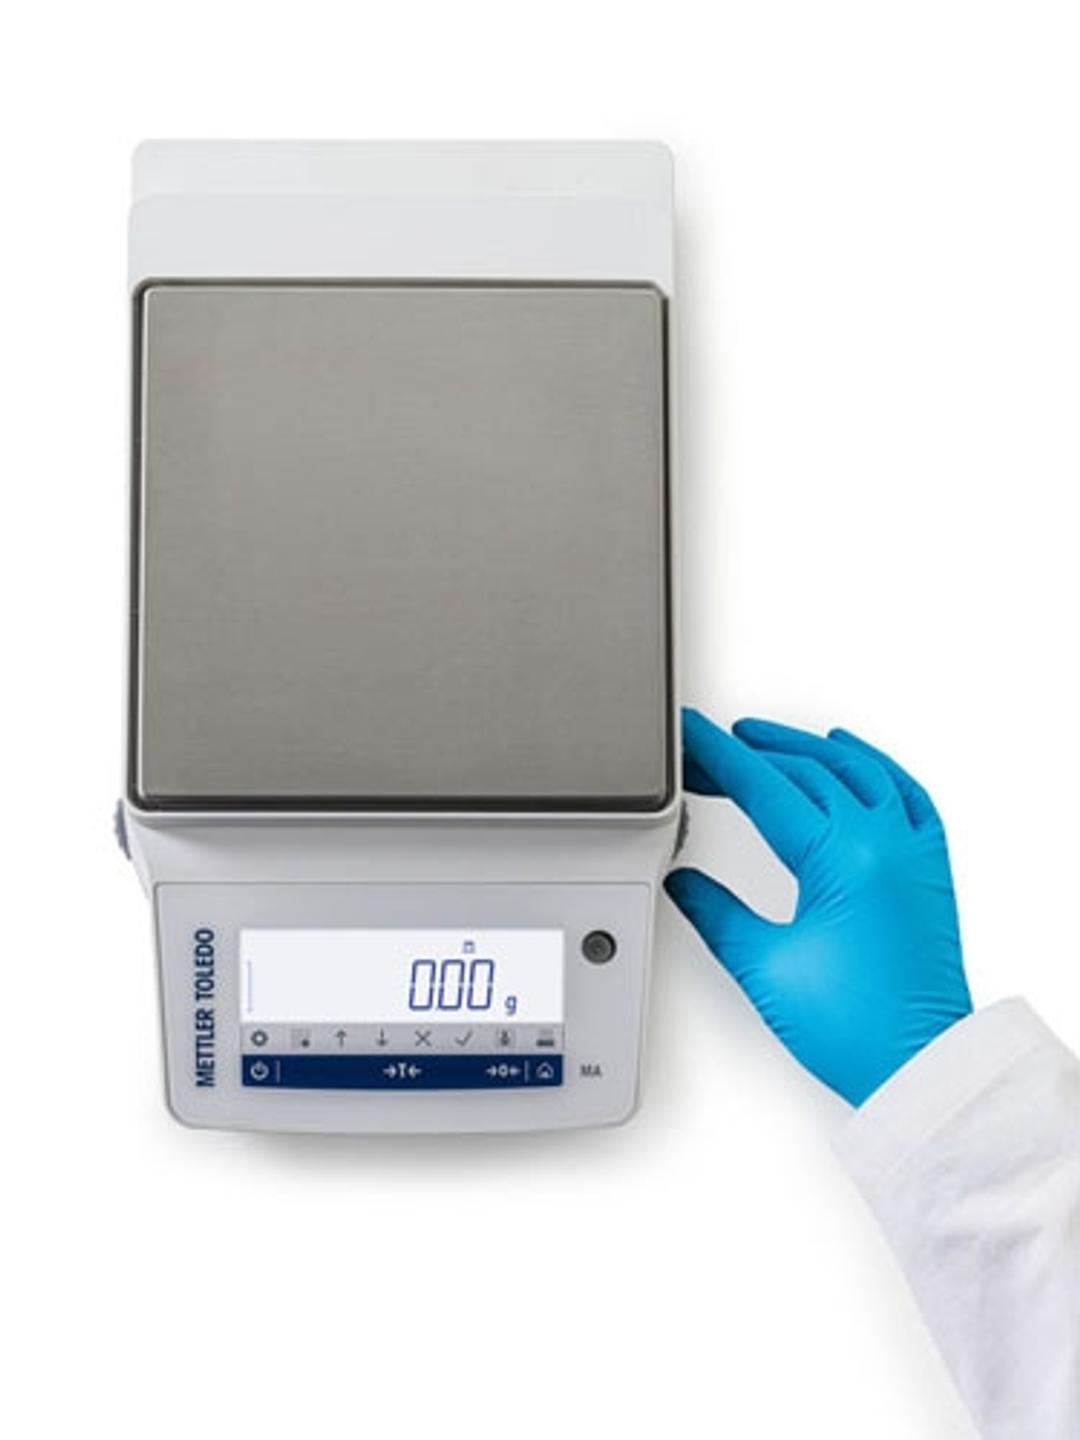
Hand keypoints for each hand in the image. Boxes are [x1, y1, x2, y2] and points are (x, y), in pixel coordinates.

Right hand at [665, 711, 972, 1104]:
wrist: (922, 1066)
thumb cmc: (857, 1029)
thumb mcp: (764, 966)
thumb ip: (716, 913)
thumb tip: (686, 882)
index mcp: (840, 857)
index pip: (762, 785)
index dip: (716, 755)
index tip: (690, 735)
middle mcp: (881, 841)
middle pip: (803, 769)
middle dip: (746, 754)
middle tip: (704, 755)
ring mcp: (910, 849)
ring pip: (854, 768)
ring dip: (803, 747)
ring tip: (761, 739)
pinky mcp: (928, 867)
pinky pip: (905, 792)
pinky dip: (873, 765)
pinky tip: (851, 753)